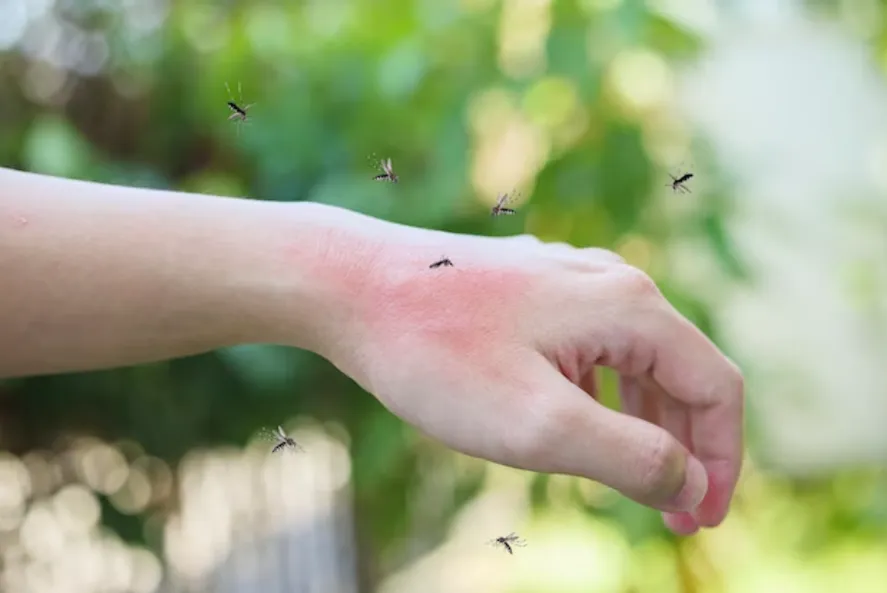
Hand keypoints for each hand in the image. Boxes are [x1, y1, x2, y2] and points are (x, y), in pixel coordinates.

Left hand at [305, 217, 743, 534]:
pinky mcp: (532, 290)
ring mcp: (567, 281)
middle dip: (685, 447)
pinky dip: (603, 396)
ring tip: (629, 480)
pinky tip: (577, 425)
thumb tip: (690, 483)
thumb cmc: (438, 355)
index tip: (702, 519)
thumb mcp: (540, 425)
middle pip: (681, 373)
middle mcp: (609, 282)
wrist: (350, 287)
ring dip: (644, 424)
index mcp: (630, 307)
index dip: (724, 461)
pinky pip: (592, 348)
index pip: (717, 388)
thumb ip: (631, 458)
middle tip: (669, 514)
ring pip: (635, 361)